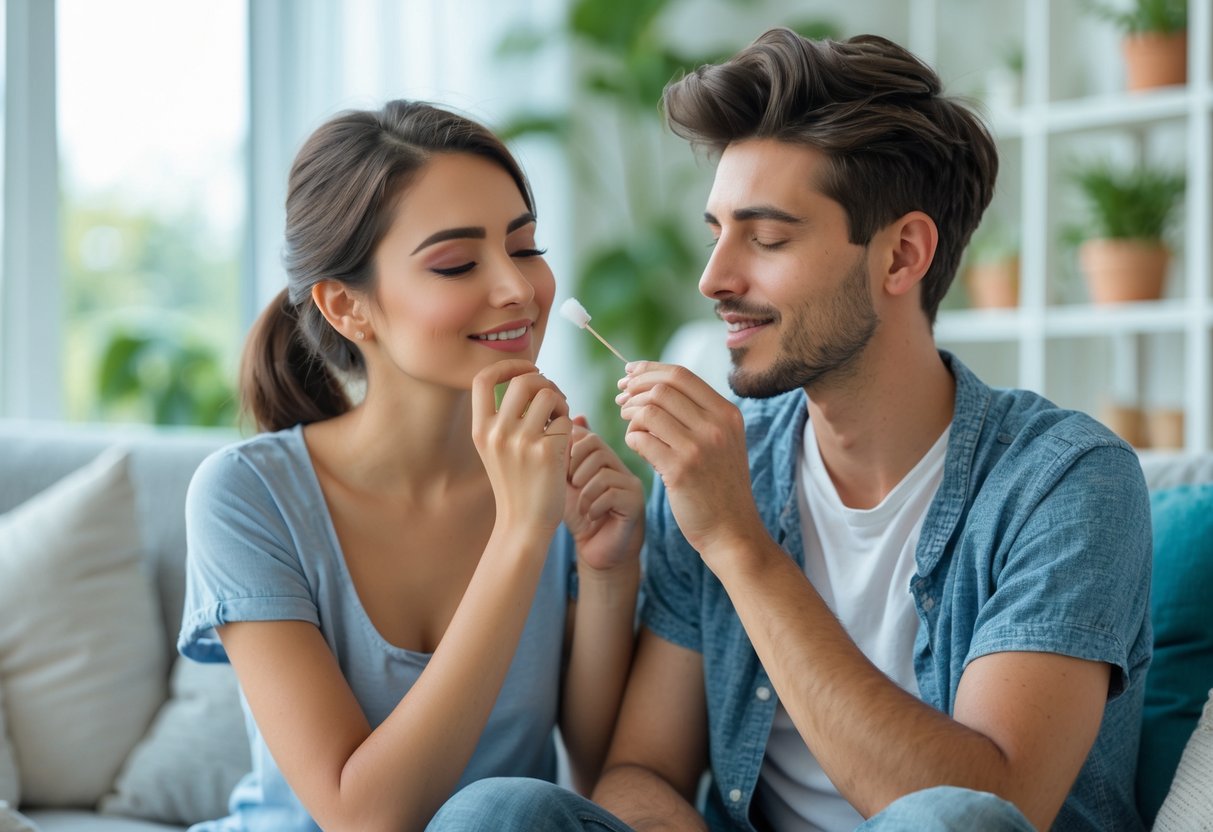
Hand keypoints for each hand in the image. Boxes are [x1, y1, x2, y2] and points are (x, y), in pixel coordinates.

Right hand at [472, 360, 570, 534]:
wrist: (523, 524)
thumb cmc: (515, 483)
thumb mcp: (496, 448)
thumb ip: (504, 416)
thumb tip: (531, 378)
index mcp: (480, 429)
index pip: (483, 378)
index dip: (507, 366)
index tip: (527, 369)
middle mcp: (497, 432)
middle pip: (523, 380)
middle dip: (544, 381)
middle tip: (553, 398)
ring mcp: (521, 442)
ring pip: (548, 394)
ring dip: (560, 401)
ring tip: (560, 418)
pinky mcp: (547, 452)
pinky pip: (565, 419)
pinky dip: (569, 425)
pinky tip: (565, 441)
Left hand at [563, 416, 643, 572]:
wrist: (596, 552)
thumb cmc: (580, 517)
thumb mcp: (565, 484)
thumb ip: (563, 458)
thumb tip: (564, 424)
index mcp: (604, 459)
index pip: (588, 437)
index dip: (569, 452)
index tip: (564, 475)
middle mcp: (621, 467)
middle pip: (596, 449)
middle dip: (575, 469)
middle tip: (573, 489)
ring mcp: (631, 484)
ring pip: (602, 473)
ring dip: (584, 493)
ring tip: (582, 508)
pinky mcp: (635, 502)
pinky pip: (610, 494)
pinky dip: (593, 506)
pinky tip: (591, 516)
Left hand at [616, 362, 763, 560]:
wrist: (731, 531)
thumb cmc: (718, 486)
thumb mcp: (722, 443)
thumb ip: (698, 415)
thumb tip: (654, 385)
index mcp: (727, 414)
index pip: (680, 375)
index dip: (649, 369)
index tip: (630, 373)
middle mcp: (716, 426)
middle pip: (662, 388)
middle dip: (634, 390)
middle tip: (621, 400)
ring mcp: (699, 448)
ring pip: (649, 410)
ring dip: (630, 414)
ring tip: (628, 424)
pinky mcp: (680, 470)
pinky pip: (641, 438)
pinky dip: (631, 437)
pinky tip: (634, 444)